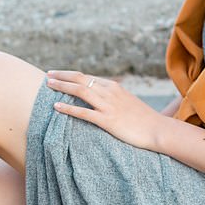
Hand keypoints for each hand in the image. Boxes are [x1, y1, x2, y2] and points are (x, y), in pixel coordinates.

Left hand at [47, 71, 165, 151]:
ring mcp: (108, 105)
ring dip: (62, 86)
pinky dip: (67, 108)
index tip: (58, 75)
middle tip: (47, 75)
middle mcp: (110, 92)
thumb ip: (114, 98)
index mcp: (114, 86)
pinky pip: (83, 112)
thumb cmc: (143, 119)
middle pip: (81, 79)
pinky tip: (56, 107)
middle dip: (62, 76)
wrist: (157, 129)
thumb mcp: (128, 102)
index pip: (87, 77)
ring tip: (48, 85)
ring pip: (80, 91)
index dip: (70, 75)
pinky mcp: (107, 120)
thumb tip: (102, 98)